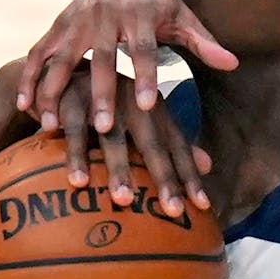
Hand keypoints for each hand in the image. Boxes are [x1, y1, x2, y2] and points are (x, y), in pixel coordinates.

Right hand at [17, 0, 237, 134]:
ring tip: (52, 125)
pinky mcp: (58, 26)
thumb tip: (233, 63)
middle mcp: (106, 16)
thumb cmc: (158, 0)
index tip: (145, 105)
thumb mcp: (182, 16)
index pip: (144, 49)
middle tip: (103, 127)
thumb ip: (204, 42)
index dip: (145, 76)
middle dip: (101, 93)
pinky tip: (25, 107)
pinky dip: (30, 78)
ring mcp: (78, 21)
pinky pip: (40, 54)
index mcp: (140, 15)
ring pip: (63, 57)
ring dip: (55, 90)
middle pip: (103, 57)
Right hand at [57, 67, 211, 213]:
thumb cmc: (114, 104)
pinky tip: (77, 180)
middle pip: (152, 144)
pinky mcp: (70, 99)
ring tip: (123, 199)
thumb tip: (209, 167)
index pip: (178, 146)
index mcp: (156, 109)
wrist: (71, 69)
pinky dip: (74, 154)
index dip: (190, 175)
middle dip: (164, 176)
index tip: (202, 206)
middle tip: (172, 209)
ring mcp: (103, 100)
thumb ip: (173, 142)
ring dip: (118, 168)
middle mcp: (135, 102)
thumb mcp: (146, 118)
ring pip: (112, 138)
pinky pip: (73, 130)